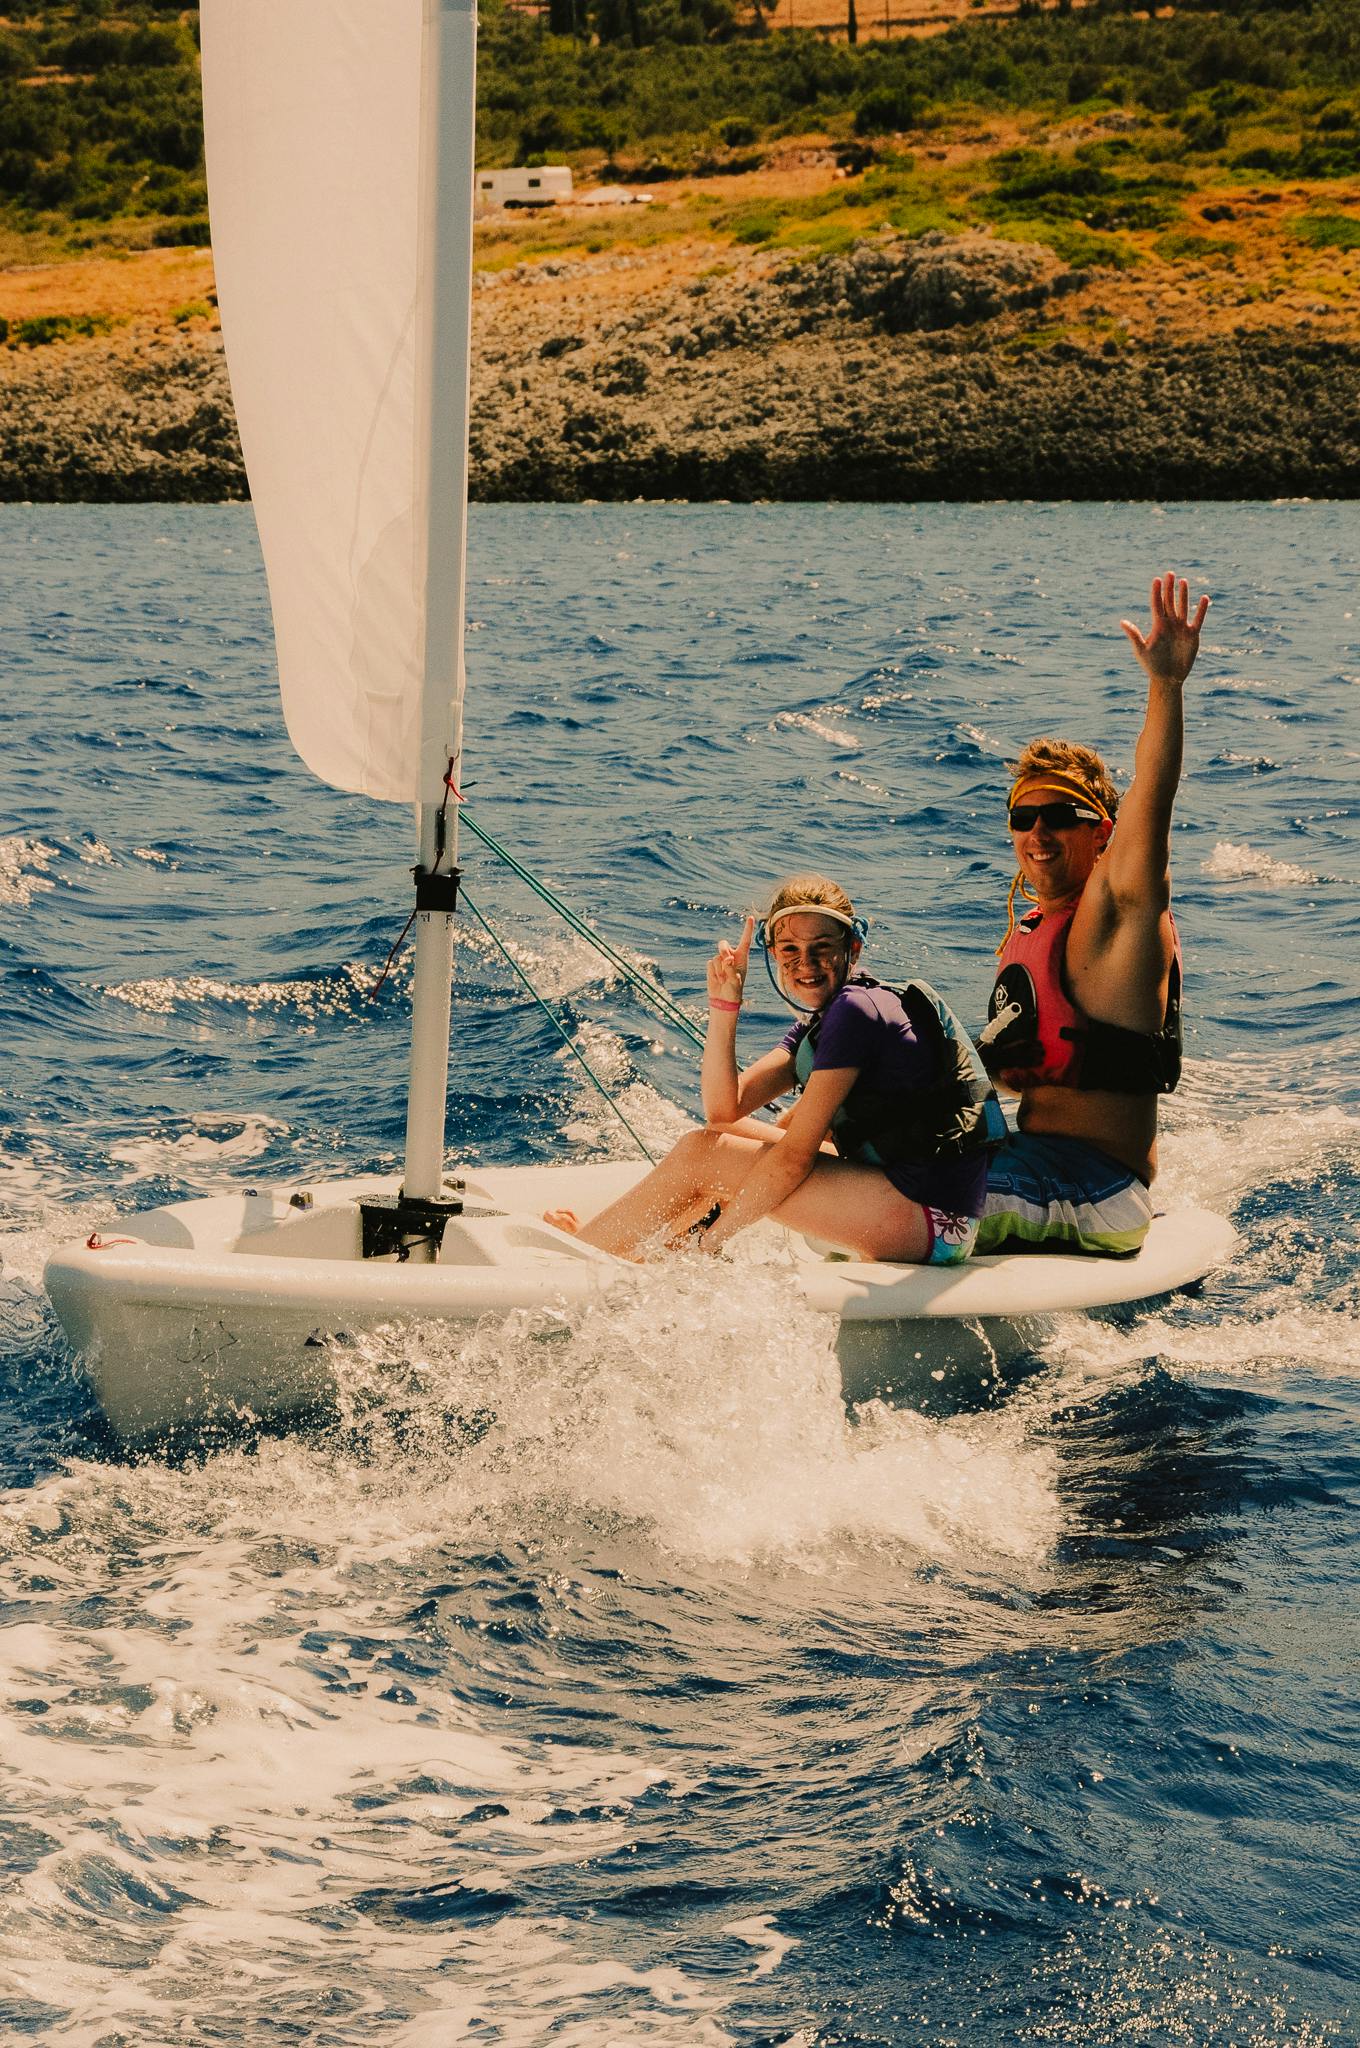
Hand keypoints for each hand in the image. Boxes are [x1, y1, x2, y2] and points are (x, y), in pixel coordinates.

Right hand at [707, 914, 754, 1007]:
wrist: (723, 999)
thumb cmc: (733, 990)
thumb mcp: (735, 981)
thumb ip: (731, 969)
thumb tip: (726, 959)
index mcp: (742, 957)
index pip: (745, 940)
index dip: (747, 929)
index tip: (751, 917)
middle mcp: (732, 956)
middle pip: (723, 944)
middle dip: (722, 951)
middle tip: (727, 962)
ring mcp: (721, 960)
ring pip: (716, 957)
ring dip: (719, 970)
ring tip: (723, 980)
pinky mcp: (712, 966)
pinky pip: (710, 964)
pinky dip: (713, 973)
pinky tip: (717, 980)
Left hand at [1120, 572, 1209, 687]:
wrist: (1167, 678)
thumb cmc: (1151, 665)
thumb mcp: (1141, 650)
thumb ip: (1134, 635)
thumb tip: (1122, 622)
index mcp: (1157, 625)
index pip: (1157, 605)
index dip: (1156, 592)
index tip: (1156, 579)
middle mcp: (1170, 623)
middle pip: (1170, 602)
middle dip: (1169, 588)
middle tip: (1169, 573)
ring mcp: (1181, 628)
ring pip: (1183, 607)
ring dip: (1183, 595)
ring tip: (1183, 581)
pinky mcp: (1192, 635)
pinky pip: (1198, 619)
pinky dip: (1201, 610)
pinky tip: (1204, 598)